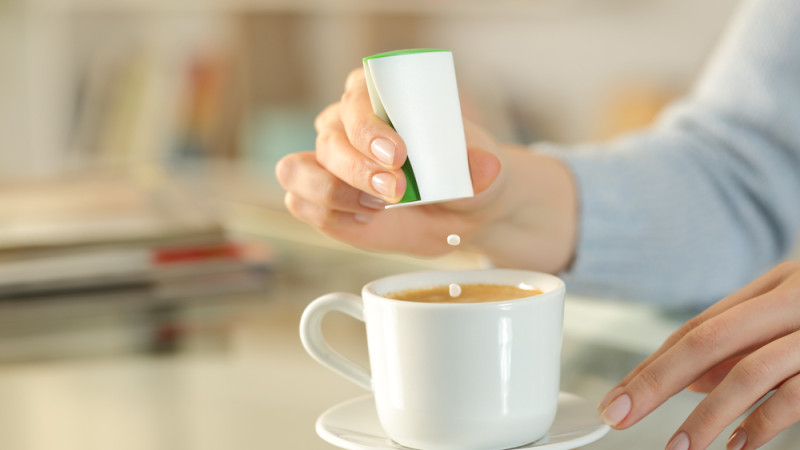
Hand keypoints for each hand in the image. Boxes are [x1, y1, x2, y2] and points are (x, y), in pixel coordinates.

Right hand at [276, 68, 577, 271]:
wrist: (460, 212)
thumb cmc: (465, 176)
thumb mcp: (483, 170)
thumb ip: (480, 167)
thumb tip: (485, 165)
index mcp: (378, 96)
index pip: (357, 98)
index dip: (368, 127)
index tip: (398, 154)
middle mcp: (344, 124)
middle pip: (329, 139)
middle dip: (358, 169)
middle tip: (396, 190)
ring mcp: (326, 162)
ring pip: (297, 170)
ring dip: (333, 192)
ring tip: (376, 208)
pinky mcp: (321, 199)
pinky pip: (301, 203)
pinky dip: (329, 214)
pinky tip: (364, 220)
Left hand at [598, 261, 799, 449]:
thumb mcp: (789, 318)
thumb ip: (742, 347)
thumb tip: (693, 383)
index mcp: (773, 287)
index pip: (696, 327)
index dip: (651, 364)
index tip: (618, 396)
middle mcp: (790, 301)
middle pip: (706, 340)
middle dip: (656, 382)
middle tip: (621, 415)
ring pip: (749, 372)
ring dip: (706, 416)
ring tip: (679, 447)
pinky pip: (794, 395)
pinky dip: (763, 423)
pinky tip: (738, 446)